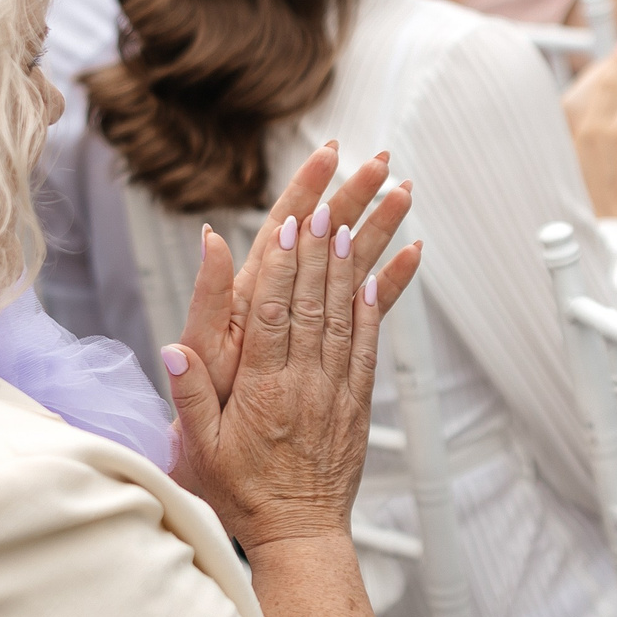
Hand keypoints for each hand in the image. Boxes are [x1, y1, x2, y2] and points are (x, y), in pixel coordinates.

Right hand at [163, 175, 422, 553]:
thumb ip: (191, 395)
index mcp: (263, 390)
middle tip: (325, 204)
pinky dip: (373, 307)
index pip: (271, 314)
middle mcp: (304, 383)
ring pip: (343, 316)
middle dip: (318, 250)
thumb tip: (172, 349)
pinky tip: (376, 274)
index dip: (281, 265)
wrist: (299, 533)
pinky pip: (367, 345)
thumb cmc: (242, 494)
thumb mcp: (202, 450)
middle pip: (312, 303)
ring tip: (351, 222)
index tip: (287, 224)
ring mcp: (336, 391)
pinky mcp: (357, 402)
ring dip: (347, 267)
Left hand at [175, 144, 411, 404]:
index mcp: (252, 294)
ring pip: (350, 263)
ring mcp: (309, 321)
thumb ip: (210, 294)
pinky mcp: (330, 348)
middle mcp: (283, 299)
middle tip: (381, 160)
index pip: (282, 228)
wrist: (231, 461)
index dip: (304, 189)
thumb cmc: (207, 405)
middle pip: (322, 235)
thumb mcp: (204, 345)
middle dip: (351, 194)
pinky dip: (390, 281)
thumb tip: (209, 237)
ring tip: (405, 191)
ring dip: (378, 226)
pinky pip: (367, 308)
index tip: (329, 155)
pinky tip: (412, 254)